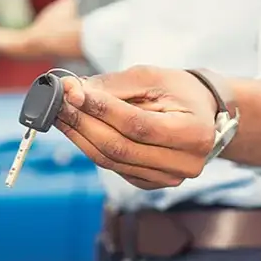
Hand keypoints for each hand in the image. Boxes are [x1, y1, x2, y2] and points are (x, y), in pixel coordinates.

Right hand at [0, 0, 82, 58]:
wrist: (61, 39)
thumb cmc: (65, 26)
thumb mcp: (64, 7)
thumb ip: (66, 3)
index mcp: (39, 37)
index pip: (27, 37)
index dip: (20, 36)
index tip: (13, 34)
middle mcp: (28, 45)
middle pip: (9, 41)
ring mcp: (19, 47)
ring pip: (0, 42)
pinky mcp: (12, 46)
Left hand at [54, 65, 218, 189]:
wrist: (203, 114)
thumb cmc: (178, 90)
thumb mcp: (151, 77)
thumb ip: (113, 86)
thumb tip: (72, 91)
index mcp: (193, 133)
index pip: (136, 124)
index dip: (101, 109)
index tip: (71, 92)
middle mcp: (185, 163)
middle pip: (119, 147)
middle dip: (82, 123)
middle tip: (57, 103)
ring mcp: (168, 178)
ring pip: (111, 161)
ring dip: (79, 136)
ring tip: (60, 113)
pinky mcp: (152, 183)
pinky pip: (113, 167)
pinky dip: (90, 147)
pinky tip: (76, 128)